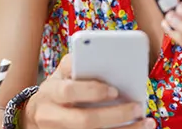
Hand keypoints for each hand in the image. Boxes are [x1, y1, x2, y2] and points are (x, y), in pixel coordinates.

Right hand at [25, 54, 155, 128]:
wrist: (35, 115)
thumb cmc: (58, 88)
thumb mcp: (61, 73)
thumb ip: (78, 65)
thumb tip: (107, 58)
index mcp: (50, 91)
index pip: (69, 90)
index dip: (92, 91)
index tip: (115, 90)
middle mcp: (51, 115)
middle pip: (84, 121)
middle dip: (114, 115)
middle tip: (137, 107)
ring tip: (145, 122)